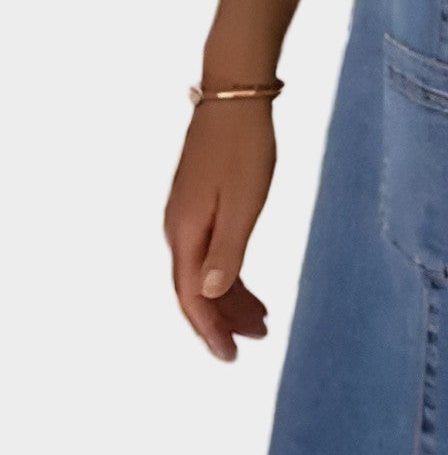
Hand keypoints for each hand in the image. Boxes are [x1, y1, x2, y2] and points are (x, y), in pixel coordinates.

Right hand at [163, 99, 274, 360]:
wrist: (234, 97)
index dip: (210, 330)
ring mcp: (187, 215)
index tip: (230, 357)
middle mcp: (179, 228)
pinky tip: (245, 284)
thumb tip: (207, 295)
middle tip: (255, 340)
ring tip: (260, 320)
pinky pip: (209, 251)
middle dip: (222, 320)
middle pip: (195, 289)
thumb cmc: (244, 147)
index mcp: (186, 232)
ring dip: (229, 298)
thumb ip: (226, 251)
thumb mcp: (244, 203)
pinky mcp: (199, 203)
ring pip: (203, 271)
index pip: (191, 296)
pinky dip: (227, 273)